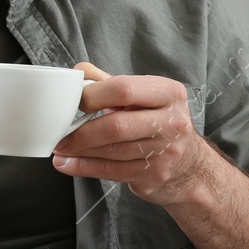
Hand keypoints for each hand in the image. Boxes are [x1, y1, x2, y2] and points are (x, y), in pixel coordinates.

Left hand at [50, 61, 214, 206]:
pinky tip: (67, 164)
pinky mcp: (155, 175)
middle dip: (81, 130)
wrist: (188, 166)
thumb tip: (79, 73)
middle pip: (116, 125)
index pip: (124, 89)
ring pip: (111, 151)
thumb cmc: (158, 124)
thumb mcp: (144, 97)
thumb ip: (112, 83)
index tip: (74, 102)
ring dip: (78, 150)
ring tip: (60, 147)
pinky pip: (111, 171)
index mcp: (168, 93)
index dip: (93, 95)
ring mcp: (166, 151)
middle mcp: (172, 121)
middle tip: (60, 132)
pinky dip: (83, 167)